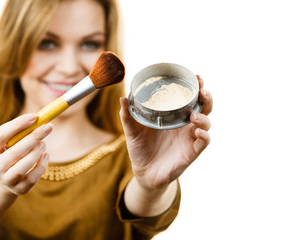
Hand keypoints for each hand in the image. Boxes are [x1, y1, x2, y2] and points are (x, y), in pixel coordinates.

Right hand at [0, 113, 51, 194]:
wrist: (6, 179)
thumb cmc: (10, 152)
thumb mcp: (10, 141)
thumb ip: (21, 131)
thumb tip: (39, 118)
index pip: (0, 135)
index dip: (18, 125)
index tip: (34, 116)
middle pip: (14, 152)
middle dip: (33, 137)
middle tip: (48, 127)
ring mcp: (6, 180)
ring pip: (21, 167)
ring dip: (35, 153)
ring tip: (44, 143)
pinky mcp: (19, 189)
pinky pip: (32, 178)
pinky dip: (41, 166)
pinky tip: (46, 155)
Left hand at [120, 75, 211, 189]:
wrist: (143, 172)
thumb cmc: (141, 149)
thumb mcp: (132, 131)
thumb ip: (128, 116)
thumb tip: (122, 98)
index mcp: (174, 117)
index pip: (189, 99)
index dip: (195, 87)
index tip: (195, 77)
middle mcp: (185, 125)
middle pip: (204, 108)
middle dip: (206, 97)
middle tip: (201, 90)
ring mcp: (189, 138)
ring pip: (206, 124)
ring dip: (203, 117)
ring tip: (193, 115)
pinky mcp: (190, 152)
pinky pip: (203, 143)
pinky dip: (204, 137)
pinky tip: (199, 132)